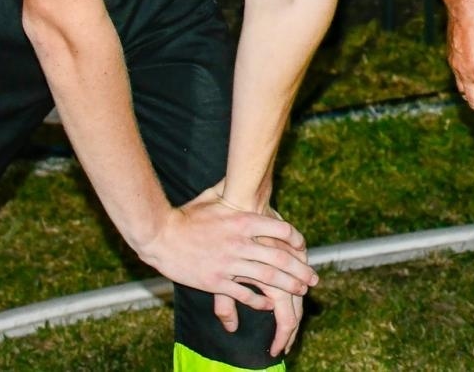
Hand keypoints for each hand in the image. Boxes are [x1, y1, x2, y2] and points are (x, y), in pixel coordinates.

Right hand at [135, 186, 316, 330]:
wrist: (159, 236)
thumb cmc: (186, 215)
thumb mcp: (212, 197)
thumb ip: (230, 188)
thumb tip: (240, 170)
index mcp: (243, 221)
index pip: (281, 230)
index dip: (297, 240)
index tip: (304, 248)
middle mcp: (240, 243)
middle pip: (280, 259)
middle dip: (301, 270)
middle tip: (313, 278)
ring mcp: (228, 264)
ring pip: (267, 278)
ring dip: (287, 285)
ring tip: (300, 290)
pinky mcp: (215, 281)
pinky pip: (243, 294)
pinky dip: (259, 300)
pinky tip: (268, 304)